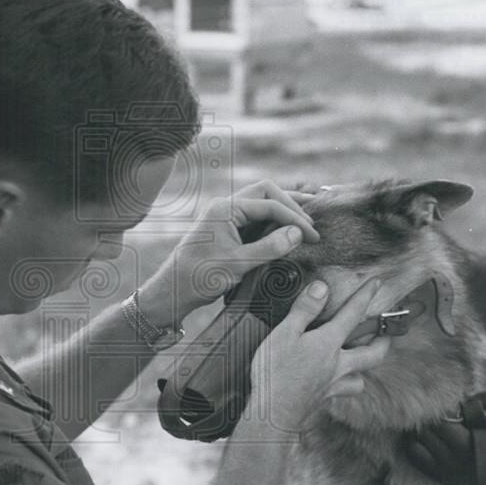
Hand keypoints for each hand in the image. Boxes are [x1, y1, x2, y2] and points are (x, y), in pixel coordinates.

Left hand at [139, 181, 319, 326]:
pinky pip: (254, 218)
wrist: (172, 292)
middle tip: (313, 220)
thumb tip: (297, 233)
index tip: (312, 236)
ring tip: (307, 217)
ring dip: (283, 210)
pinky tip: (287, 230)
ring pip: (261, 203)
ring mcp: (225, 217)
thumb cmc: (199, 278)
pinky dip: (273, 221)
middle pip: (266, 192)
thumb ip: (269, 248)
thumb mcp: (237, 264)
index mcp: (225, 209)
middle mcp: (225, 207)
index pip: (269, 203)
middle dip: (291, 204)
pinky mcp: (226, 230)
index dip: (294, 218)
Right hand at [246, 278, 390, 434]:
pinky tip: (339, 381)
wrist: (273, 414)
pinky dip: (347, 384)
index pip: (353, 314)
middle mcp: (338, 364)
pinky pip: (345, 390)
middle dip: (384, 339)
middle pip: (373, 352)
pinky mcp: (325, 398)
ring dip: (367, 366)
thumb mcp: (284, 333)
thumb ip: (304, 310)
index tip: (376, 284)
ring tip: (364, 358)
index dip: (365, 296)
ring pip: (361, 376)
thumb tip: (321, 288)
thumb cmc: (275, 373)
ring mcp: (334, 383)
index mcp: (328, 343)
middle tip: (389, 331)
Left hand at [404, 390, 485, 484]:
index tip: (452, 404)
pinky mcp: (441, 477)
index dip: (444, 408)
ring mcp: (446, 470)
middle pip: (425, 431)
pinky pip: (415, 457)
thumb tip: (469, 396)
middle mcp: (454, 460)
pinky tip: (426, 436)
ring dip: (422, 429)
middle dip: (431, 417)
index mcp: (471, 445)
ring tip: (435, 423)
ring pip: (417, 441)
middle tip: (442, 412)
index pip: (441, 422)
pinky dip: (415, 443)